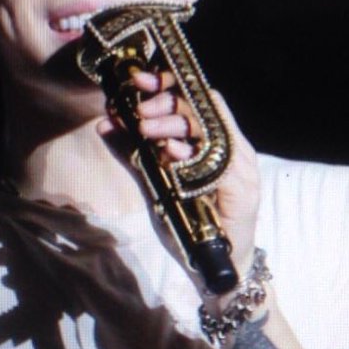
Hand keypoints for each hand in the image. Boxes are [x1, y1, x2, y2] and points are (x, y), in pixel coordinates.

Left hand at [96, 70, 261, 278]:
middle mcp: (231, 146)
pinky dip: (192, 154)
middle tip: (138, 108)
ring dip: (175, 124)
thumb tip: (105, 123)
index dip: (168, 83)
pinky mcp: (242, 188)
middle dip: (167, 101)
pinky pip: (219, 161)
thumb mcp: (154, 183)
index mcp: (213, 139)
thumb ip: (133, 153)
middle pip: (203, 105)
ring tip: (145, 129)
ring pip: (211, 127)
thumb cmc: (191, 224)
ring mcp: (241, 166)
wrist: (218, 268)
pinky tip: (171, 154)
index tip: (138, 80)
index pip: (196, 97)